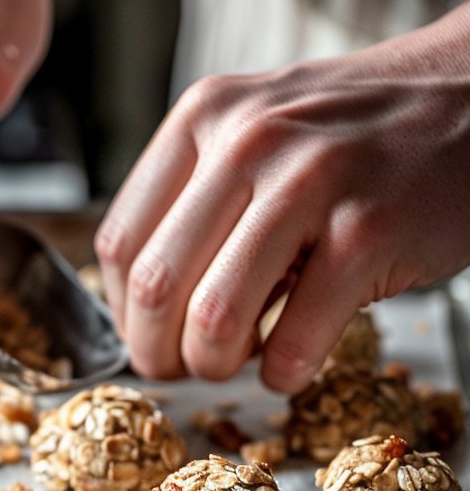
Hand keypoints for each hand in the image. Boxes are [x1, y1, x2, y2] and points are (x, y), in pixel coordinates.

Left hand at [95, 4, 469, 391]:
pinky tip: (294, 361)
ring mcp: (310, 184)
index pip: (121, 242)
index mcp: (205, 117)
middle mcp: (247, 141)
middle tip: (183, 369)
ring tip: (243, 362)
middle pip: (156, 286)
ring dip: (218, 366)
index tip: (147, 336)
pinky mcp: (369, 233)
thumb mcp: (260, 129)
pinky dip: (284, 372)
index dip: (124, 313)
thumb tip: (144, 306)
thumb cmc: (359, 132)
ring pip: (213, 318)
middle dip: (160, 354)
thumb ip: (199, 196)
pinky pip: (294, 341)